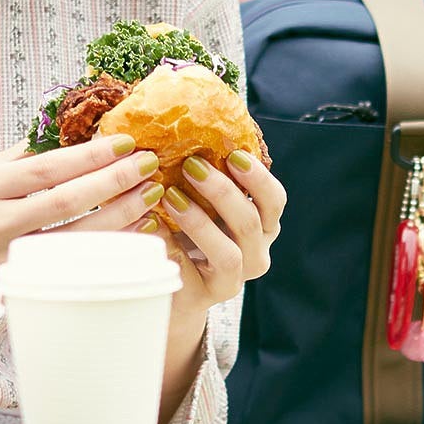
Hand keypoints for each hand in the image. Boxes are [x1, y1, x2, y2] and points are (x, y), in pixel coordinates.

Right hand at [0, 132, 161, 274]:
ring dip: (120, 217)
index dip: (90, 156)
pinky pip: (72, 267)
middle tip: (150, 165)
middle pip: (65, 202)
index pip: (46, 167)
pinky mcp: (16, 287)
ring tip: (151, 196)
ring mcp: (5, 258)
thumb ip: (26, 154)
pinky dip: (107, 248)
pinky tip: (134, 232)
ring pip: (74, 239)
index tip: (127, 142)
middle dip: (114, 182)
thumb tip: (80, 127)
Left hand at [156, 151, 285, 316]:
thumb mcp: (204, 204)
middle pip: (251, 223)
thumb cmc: (190, 235)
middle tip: (191, 165)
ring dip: (199, 221)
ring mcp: (232, 280)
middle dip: (222, 192)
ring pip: (228, 253)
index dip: (258, 178)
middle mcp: (255, 254)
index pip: (275, 201)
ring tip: (169, 196)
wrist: (173, 290)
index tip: (234, 154)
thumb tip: (186, 126)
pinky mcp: (203, 297)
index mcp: (262, 227)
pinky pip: (189, 271)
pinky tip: (149, 223)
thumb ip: (206, 176)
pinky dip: (168, 243)